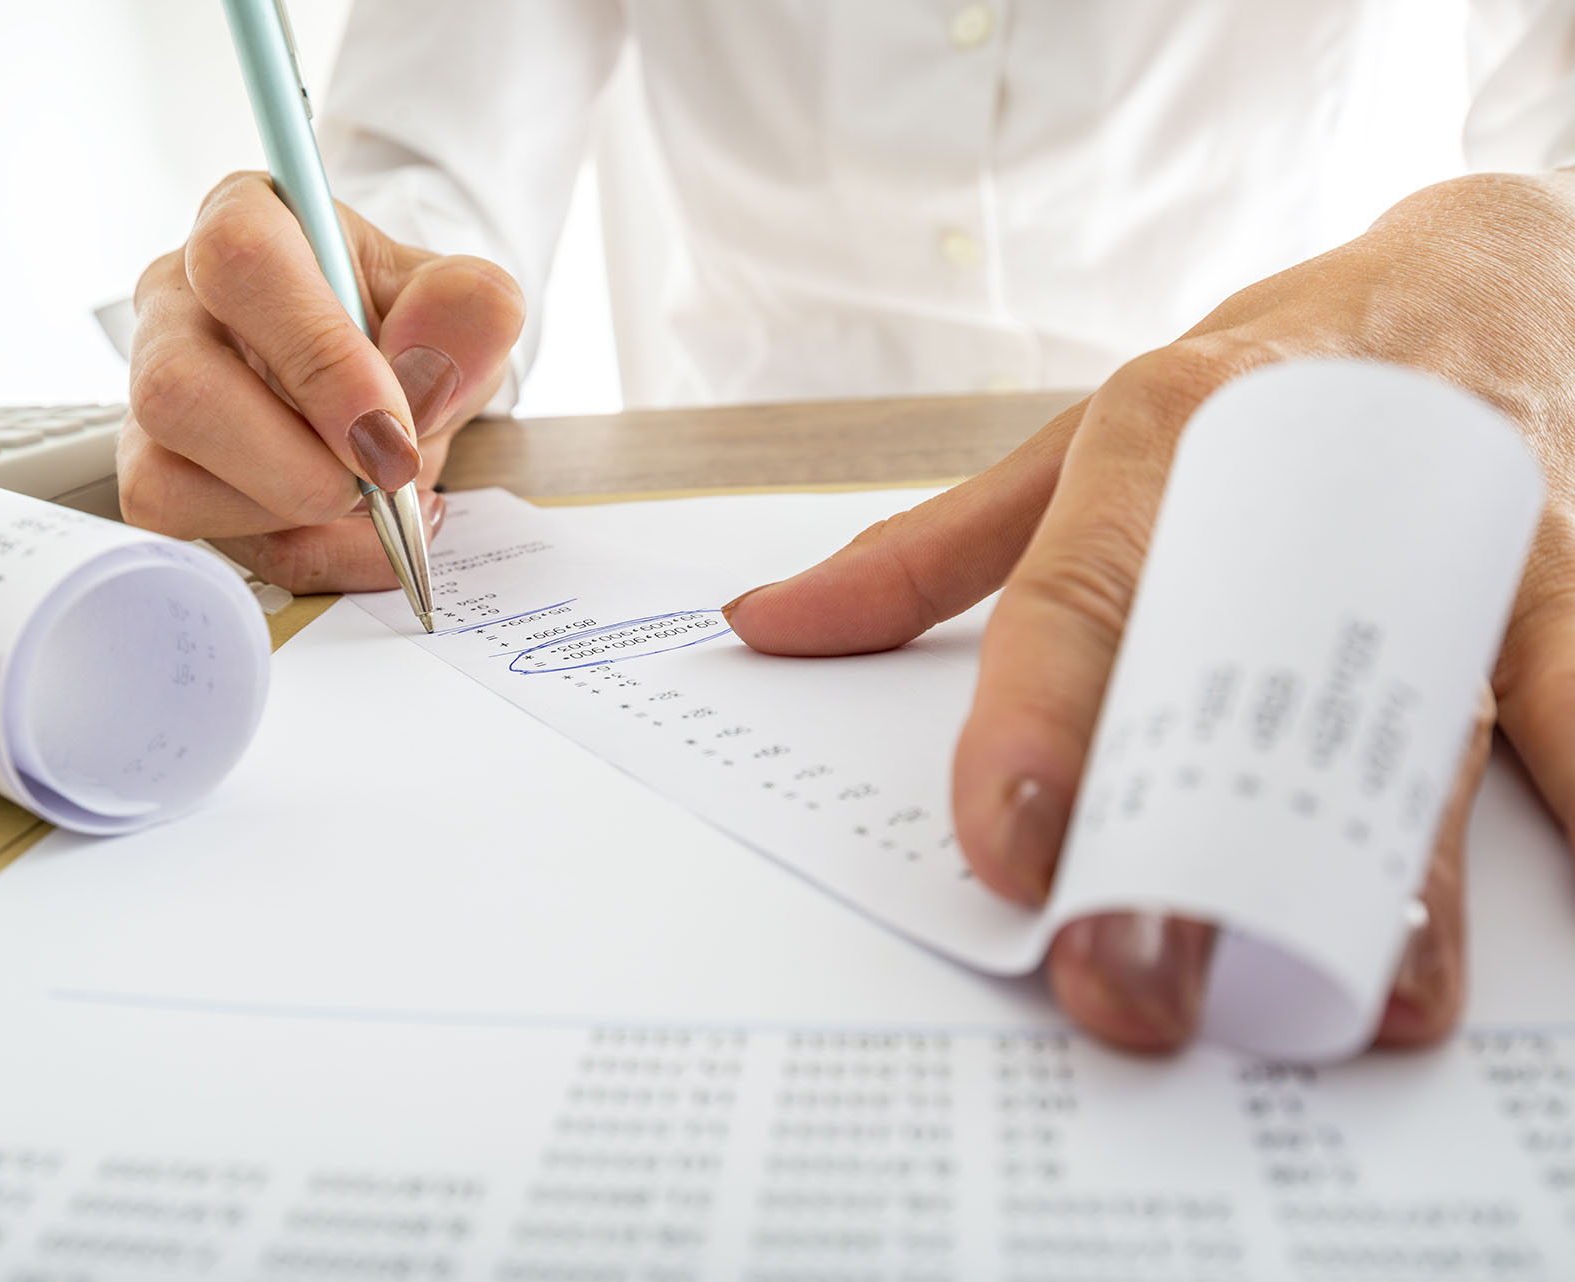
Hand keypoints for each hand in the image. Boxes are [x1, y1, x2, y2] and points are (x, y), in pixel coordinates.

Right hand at [119, 171, 524, 589]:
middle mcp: (176, 301)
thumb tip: (436, 360)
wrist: (393, 383)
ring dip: (295, 514)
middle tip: (384, 476)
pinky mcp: (158, 473)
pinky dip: (303, 553)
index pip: (241, 264)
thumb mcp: (459, 307)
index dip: (319, 359)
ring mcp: (154, 392)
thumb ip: (466, 314)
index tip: (392, 431)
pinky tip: (360, 531)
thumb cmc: (408, 328)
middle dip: (296, 465)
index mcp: (247, 221)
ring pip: (167, 480)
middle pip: (176, 390)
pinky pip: (202, 540)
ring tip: (373, 493)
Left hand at [726, 171, 1574, 1051]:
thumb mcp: (1082, 438)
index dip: (1038, 728)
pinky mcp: (1568, 577)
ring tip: (1381, 998)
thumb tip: (769, 623)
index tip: (1013, 853)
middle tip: (1144, 979)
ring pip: (1419, 714)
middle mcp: (1300, 483)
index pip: (1079, 598)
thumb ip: (928, 550)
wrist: (1478, 278)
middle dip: (1195, 850)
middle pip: (1242, 687)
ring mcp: (1446, 532)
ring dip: (1401, 874)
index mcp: (1160, 443)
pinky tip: (1554, 909)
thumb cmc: (1260, 370)